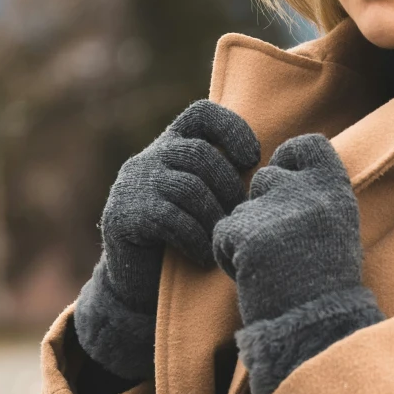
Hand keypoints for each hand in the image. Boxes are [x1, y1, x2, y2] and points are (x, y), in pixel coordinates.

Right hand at [100, 100, 260, 278]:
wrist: (136, 280)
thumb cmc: (184, 237)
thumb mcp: (203, 198)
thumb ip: (223, 177)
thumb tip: (269, 171)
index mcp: (172, 145)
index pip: (201, 114)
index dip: (231, 128)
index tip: (251, 159)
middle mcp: (149, 157)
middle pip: (199, 153)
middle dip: (228, 187)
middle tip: (239, 216)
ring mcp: (134, 184)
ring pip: (189, 187)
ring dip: (214, 217)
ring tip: (223, 239)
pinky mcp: (125, 215)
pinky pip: (171, 219)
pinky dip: (195, 240)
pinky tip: (204, 256)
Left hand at [212, 133, 361, 325]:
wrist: (318, 328)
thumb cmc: (326, 286)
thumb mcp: (337, 230)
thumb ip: (314, 198)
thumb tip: (283, 173)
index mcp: (337, 190)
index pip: (308, 145)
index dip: (290, 160)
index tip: (289, 187)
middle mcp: (310, 192)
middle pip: (265, 178)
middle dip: (262, 208)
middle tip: (280, 248)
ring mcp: (278, 210)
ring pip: (240, 208)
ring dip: (245, 235)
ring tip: (269, 266)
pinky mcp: (248, 233)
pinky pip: (221, 233)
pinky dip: (229, 256)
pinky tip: (253, 276)